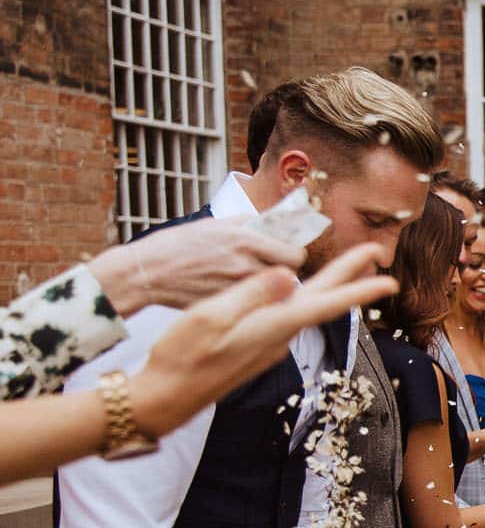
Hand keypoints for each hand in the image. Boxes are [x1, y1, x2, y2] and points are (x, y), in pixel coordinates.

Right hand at [88, 215, 305, 314]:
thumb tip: (278, 220)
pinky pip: (255, 305)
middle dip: (286, 272)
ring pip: (275, 293)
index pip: (295, 254)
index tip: (286, 253)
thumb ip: (251, 223)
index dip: (293, 254)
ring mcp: (239, 290)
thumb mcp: (216, 224)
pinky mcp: (230, 307)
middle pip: (291, 275)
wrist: (147, 273)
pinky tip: (238, 293)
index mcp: (245, 240)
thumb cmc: (178, 246)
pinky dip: (253, 300)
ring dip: (271, 287)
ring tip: (252, 280)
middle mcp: (245, 266)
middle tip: (274, 267)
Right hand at [131, 244, 396, 437]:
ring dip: (330, 285)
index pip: (325, 303)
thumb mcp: (212, 316)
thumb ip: (252, 294)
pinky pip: (287, 316)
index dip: (359, 291)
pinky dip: (302, 298)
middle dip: (352, 275)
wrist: (165, 397)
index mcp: (272, 326)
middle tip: (378, 254)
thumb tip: (289, 276)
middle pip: (323, 300)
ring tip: (349, 266)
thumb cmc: (181, 356)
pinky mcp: (259, 349)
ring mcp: (271, 346)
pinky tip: (301, 290)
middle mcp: (280, 337)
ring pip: (307, 307)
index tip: (389, 281)